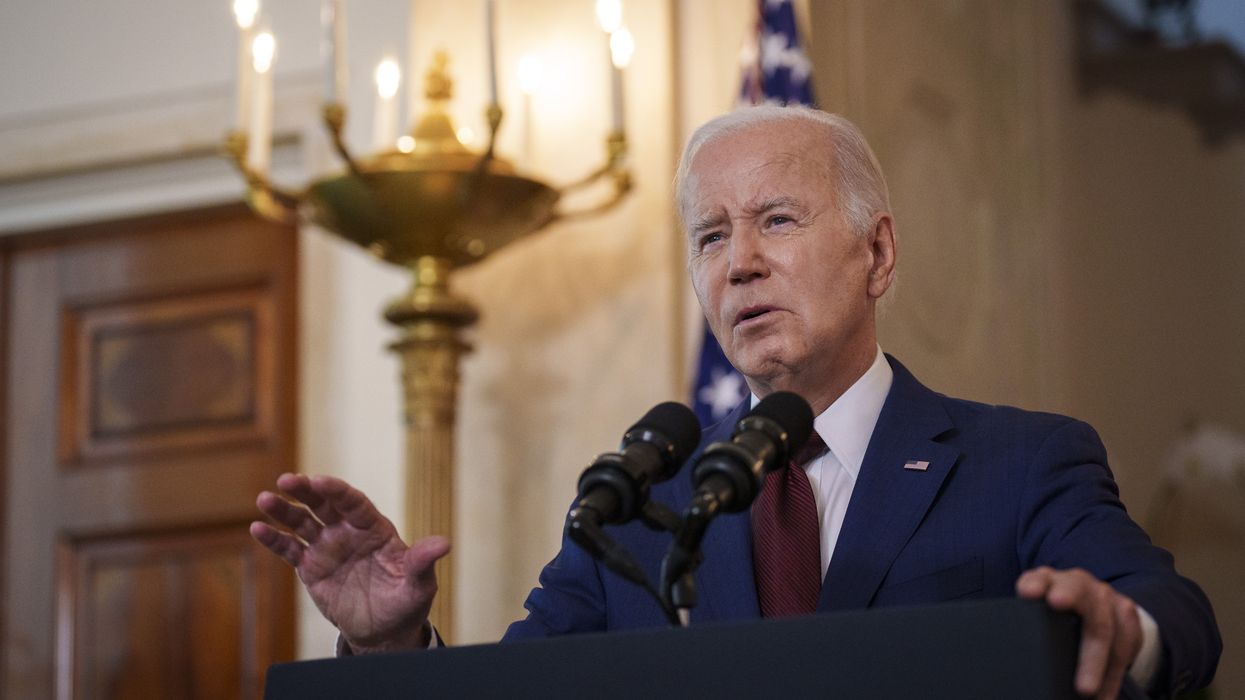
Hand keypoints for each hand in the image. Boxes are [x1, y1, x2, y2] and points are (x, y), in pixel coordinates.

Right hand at [250, 473, 450, 651]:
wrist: (384, 630)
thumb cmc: (406, 601)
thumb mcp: (418, 584)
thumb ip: (423, 562)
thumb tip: (444, 544)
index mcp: (374, 528)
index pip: (353, 502)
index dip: (337, 491)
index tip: (320, 481)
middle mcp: (348, 531)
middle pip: (324, 504)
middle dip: (306, 490)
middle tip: (286, 480)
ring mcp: (327, 547)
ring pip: (303, 522)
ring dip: (283, 510)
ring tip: (264, 500)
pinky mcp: (311, 568)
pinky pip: (290, 550)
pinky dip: (274, 540)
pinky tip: (256, 528)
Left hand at [1016, 567, 1141, 698]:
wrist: (1097, 604)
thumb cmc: (1055, 614)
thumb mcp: (1039, 611)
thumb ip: (1025, 621)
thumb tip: (1004, 659)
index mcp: (1050, 581)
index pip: (1040, 578)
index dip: (1035, 583)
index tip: (1027, 593)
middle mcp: (1079, 584)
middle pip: (1077, 590)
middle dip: (1068, 598)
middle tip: (1057, 604)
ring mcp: (1105, 597)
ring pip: (1103, 627)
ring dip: (1094, 661)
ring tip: (1084, 690)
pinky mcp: (1126, 616)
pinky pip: (1124, 647)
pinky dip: (1112, 677)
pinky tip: (1102, 697)